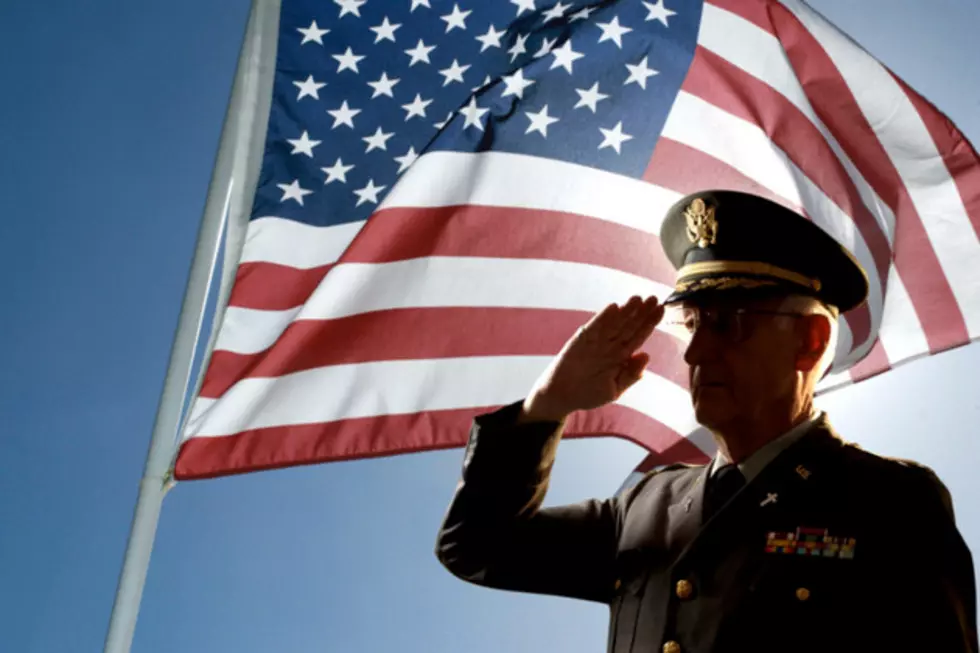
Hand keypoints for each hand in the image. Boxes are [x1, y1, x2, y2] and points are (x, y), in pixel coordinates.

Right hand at [519, 295, 664, 422]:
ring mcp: (596, 341)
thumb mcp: (614, 390)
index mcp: (621, 357)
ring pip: (614, 323)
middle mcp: (611, 346)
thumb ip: (630, 375)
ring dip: (625, 311)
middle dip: (641, 312)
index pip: (639, 336)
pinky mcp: (581, 340)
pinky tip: (614, 308)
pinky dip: (603, 318)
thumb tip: (646, 355)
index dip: (650, 323)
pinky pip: (594, 327)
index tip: (661, 310)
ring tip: (638, 299)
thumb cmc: (588, 394)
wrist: (561, 396)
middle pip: (629, 326)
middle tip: (654, 298)